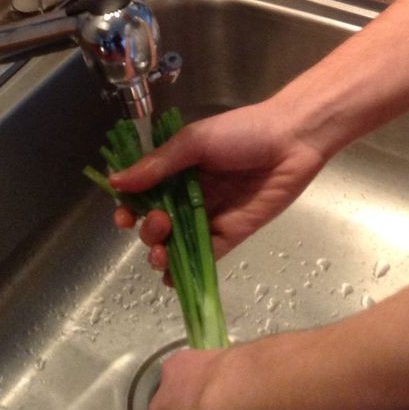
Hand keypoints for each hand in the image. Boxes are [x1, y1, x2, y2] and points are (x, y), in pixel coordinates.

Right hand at [109, 98, 326, 270]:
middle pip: (156, 221)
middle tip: (158, 224)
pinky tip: (173, 277)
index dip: (128, 207)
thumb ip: (158, 164)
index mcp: (177, 168)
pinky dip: (186, 270)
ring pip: (176, 242)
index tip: (123, 217)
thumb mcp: (195, 141)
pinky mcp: (231, 234)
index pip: (142, 192)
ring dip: (161, 253)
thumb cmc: (243, 132)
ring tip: (162, 253)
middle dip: (148, 230)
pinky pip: (204, 256)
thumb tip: (116, 181)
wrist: (292, 141)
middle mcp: (189, 193)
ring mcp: (209, 215)